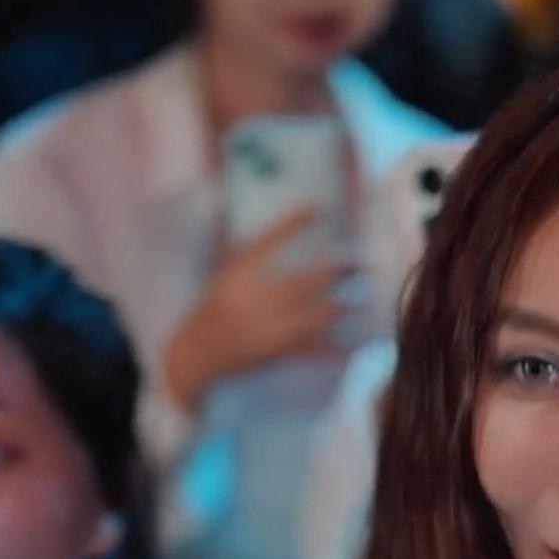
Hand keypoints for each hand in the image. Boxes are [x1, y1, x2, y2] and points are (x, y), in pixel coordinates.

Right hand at [162, 209, 367, 408]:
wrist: (196, 353)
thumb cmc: (211, 308)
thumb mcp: (223, 271)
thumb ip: (245, 249)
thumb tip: (242, 205)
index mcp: (241, 271)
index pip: (270, 238)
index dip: (294, 221)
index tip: (317, 206)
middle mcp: (257, 294)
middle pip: (310, 277)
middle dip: (339, 269)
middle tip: (359, 263)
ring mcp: (270, 324)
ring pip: (318, 312)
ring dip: (342, 305)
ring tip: (362, 298)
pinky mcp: (277, 351)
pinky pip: (314, 348)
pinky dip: (334, 348)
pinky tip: (351, 346)